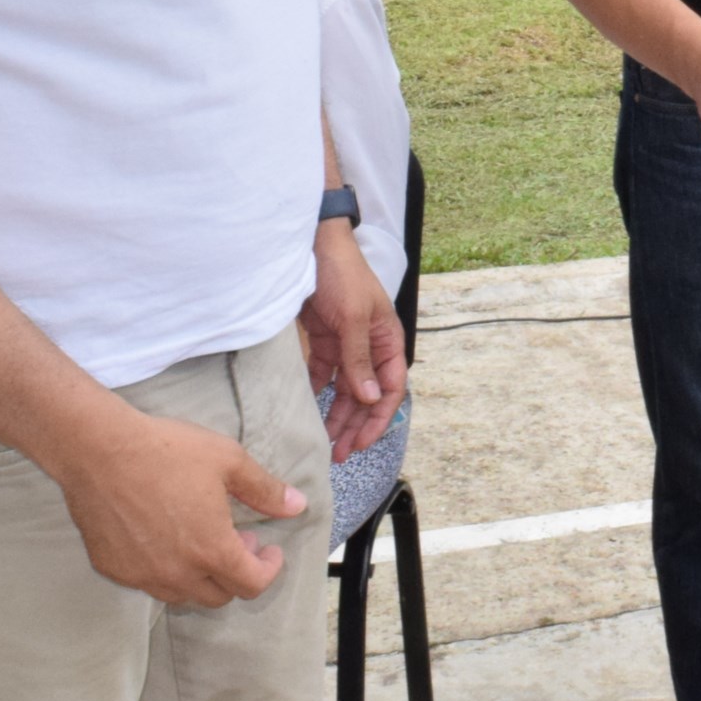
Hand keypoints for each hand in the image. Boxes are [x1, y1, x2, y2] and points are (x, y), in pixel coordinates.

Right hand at [49, 407, 306, 607]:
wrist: (99, 450)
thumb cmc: (167, 451)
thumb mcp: (229, 461)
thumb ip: (265, 490)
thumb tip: (296, 506)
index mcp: (211, 550)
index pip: (250, 585)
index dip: (268, 570)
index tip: (269, 550)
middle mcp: (176, 572)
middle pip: (218, 597)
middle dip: (236, 573)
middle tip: (239, 541)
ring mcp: (140, 575)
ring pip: (181, 595)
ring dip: (200, 576)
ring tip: (203, 540)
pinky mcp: (112, 568)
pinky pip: (147, 582)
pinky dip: (165, 570)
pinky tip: (165, 539)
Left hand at [303, 220, 405, 460]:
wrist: (313, 247)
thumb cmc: (343, 275)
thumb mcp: (354, 319)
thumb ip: (359, 360)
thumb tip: (370, 399)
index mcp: (388, 341)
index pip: (391, 389)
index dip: (378, 419)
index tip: (360, 443)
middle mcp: (371, 347)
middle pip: (367, 395)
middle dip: (356, 425)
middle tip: (339, 453)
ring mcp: (347, 345)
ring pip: (345, 390)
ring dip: (337, 415)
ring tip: (325, 441)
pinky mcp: (324, 341)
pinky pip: (324, 375)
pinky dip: (318, 394)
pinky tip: (309, 412)